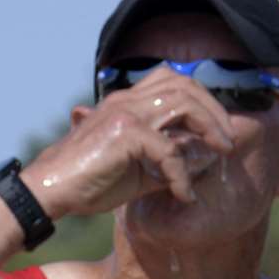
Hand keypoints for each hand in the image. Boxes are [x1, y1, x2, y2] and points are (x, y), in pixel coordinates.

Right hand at [22, 68, 235, 218]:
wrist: (49, 191)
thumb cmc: (87, 184)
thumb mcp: (136, 172)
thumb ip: (167, 165)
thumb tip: (201, 165)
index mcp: (127, 102)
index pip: (173, 83)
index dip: (203, 100)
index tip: (219, 128)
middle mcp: (127, 99)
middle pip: (184, 84)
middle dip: (214, 110)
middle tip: (229, 139)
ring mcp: (126, 112)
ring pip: (183, 103)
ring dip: (210, 127)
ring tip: (222, 152)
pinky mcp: (125, 133)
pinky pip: (168, 149)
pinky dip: (182, 174)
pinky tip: (185, 195)